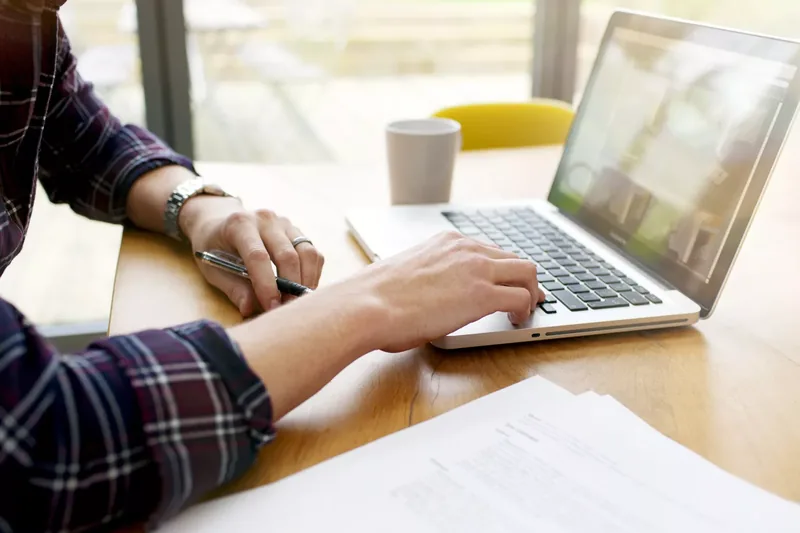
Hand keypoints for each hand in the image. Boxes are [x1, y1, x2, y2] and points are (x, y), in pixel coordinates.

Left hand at [184, 199, 323, 316]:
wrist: (218, 222)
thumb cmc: (214, 248)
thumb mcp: (214, 268)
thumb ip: (233, 288)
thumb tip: (249, 309)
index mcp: (239, 225)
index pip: (258, 256)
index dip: (267, 285)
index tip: (271, 308)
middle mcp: (265, 219)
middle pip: (287, 255)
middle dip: (290, 287)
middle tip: (287, 311)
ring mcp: (284, 223)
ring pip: (307, 253)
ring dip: (306, 281)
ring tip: (298, 302)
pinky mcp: (296, 231)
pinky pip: (313, 253)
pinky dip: (312, 274)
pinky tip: (303, 289)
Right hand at [347, 231, 543, 352]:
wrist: (368, 305)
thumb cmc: (377, 296)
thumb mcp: (410, 272)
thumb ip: (430, 276)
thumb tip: (431, 295)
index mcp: (447, 241)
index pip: (490, 250)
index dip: (502, 270)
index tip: (504, 283)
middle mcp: (466, 248)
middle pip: (515, 259)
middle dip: (524, 279)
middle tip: (526, 297)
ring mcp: (477, 269)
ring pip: (527, 272)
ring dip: (530, 292)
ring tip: (525, 310)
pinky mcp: (482, 294)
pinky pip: (521, 297)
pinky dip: (525, 309)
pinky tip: (516, 320)